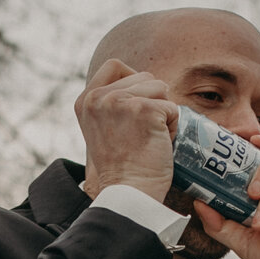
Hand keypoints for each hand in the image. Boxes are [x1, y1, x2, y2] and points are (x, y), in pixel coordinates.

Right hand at [74, 59, 177, 202]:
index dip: (134, 80)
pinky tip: (160, 144)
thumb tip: (140, 83)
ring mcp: (121, 102)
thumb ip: (110, 104)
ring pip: (160, 88)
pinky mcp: (145, 109)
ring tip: (151, 138)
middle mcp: (99, 97)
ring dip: (164, 112)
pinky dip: (173, 126)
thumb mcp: (102, 128)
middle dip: (153, 100)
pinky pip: (173, 107)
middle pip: (144, 76)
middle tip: (143, 132)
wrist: (129, 192)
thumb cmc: (122, 167)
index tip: (138, 106)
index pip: (115, 65)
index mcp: (85, 100)